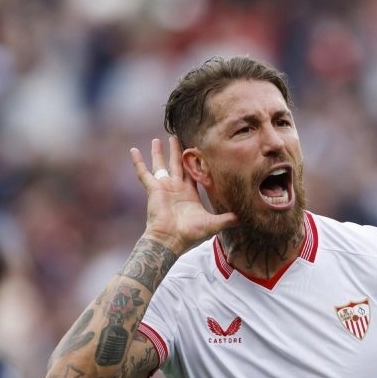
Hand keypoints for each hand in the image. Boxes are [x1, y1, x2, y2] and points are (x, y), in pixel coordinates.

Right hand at [130, 136, 236, 254]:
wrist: (170, 240)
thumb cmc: (190, 234)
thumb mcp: (212, 224)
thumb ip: (227, 219)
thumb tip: (243, 217)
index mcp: (189, 195)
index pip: (193, 173)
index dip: (196, 162)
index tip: (199, 148)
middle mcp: (176, 189)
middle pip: (177, 165)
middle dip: (177, 152)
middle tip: (177, 137)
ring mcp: (164, 187)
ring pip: (161, 165)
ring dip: (159, 153)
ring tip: (158, 140)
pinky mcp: (154, 188)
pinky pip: (143, 173)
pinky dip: (138, 162)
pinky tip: (133, 150)